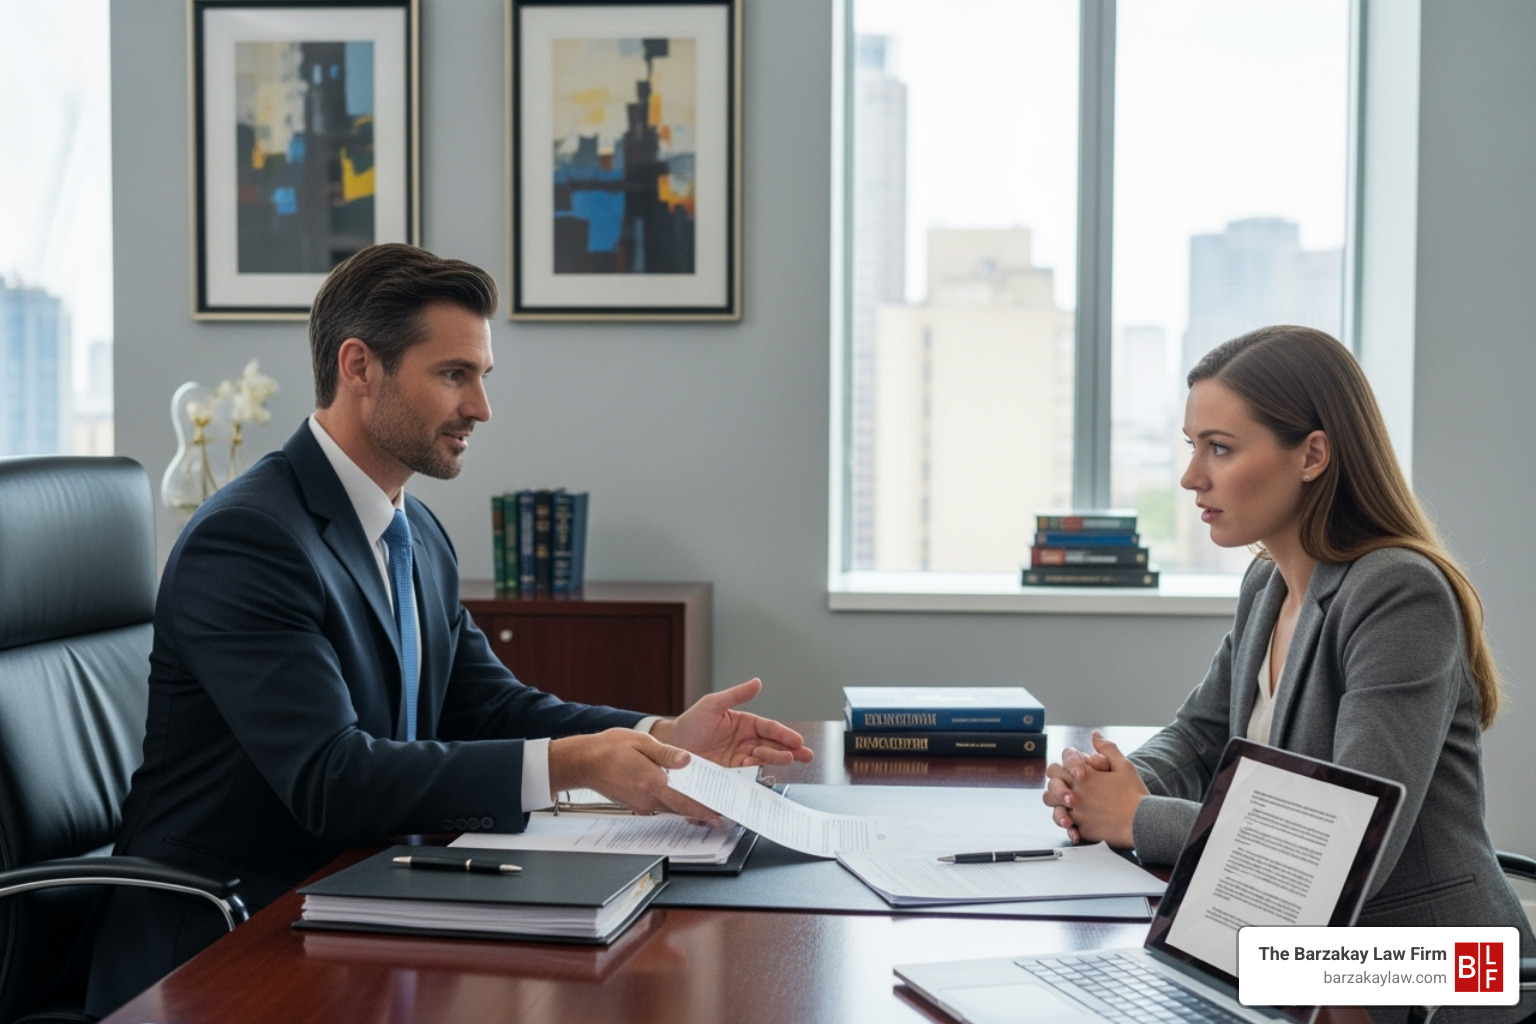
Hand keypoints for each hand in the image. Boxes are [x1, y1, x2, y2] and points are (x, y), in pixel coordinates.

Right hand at [548, 728, 721, 823]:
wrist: (584, 762)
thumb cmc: (608, 749)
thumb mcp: (640, 742)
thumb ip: (666, 753)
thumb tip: (686, 760)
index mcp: (651, 781)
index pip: (684, 801)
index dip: (704, 810)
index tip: (720, 815)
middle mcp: (647, 797)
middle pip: (681, 808)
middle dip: (702, 810)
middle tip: (722, 811)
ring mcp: (641, 803)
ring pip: (672, 809)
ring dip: (689, 808)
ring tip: (708, 805)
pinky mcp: (636, 803)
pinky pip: (660, 806)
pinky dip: (674, 804)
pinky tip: (682, 796)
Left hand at [651, 678, 814, 767]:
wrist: (670, 747)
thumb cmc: (690, 723)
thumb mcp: (712, 704)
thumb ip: (736, 695)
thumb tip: (757, 682)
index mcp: (745, 724)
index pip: (769, 728)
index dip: (784, 734)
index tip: (797, 740)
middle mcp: (746, 742)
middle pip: (772, 746)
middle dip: (789, 750)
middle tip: (801, 754)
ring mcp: (739, 759)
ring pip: (763, 760)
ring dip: (775, 759)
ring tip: (784, 759)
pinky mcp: (730, 775)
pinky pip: (746, 774)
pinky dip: (753, 772)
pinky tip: (755, 767)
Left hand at [1042, 731, 1145, 848]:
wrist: (1144, 820)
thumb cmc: (1134, 793)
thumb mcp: (1124, 765)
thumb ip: (1107, 749)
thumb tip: (1095, 734)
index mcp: (1083, 777)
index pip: (1055, 769)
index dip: (1061, 771)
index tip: (1075, 774)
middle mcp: (1076, 795)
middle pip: (1050, 790)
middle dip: (1056, 789)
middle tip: (1068, 792)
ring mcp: (1078, 814)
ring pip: (1055, 811)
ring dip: (1060, 809)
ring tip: (1073, 809)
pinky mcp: (1084, 830)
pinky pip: (1070, 829)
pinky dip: (1073, 828)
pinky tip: (1081, 826)